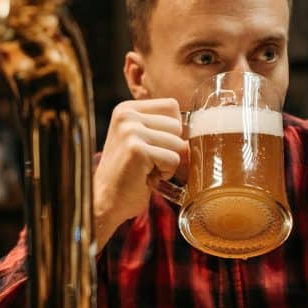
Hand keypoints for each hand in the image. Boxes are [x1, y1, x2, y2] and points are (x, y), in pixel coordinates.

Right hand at [94, 99, 185, 249]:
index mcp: (126, 109)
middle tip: (149, 162)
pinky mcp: (137, 150)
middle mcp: (126, 115)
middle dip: (170, 148)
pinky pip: (173, 159)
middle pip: (177, 124)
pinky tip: (145, 177)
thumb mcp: (144, 142)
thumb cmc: (128, 174)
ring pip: (177, 143)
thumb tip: (202, 129)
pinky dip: (165, 173)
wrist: (105, 202)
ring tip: (146, 170)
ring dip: (168, 162)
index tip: (156, 146)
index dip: (173, 129)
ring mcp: (130, 131)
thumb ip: (166, 130)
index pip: (171, 105)